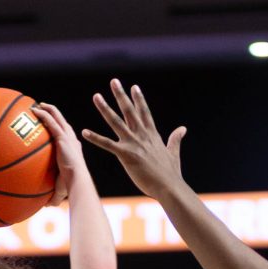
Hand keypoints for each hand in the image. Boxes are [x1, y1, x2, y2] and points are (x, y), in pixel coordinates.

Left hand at [32, 102, 86, 204]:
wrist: (77, 181)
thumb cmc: (71, 187)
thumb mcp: (60, 190)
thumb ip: (53, 195)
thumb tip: (46, 206)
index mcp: (73, 149)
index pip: (66, 135)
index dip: (60, 128)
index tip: (50, 125)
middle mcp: (72, 140)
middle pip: (62, 121)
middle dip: (53, 113)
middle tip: (42, 109)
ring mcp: (68, 136)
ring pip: (57, 117)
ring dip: (47, 109)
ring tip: (37, 105)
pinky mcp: (63, 136)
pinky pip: (51, 121)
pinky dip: (43, 114)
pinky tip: (34, 110)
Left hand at [82, 79, 186, 198]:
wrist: (169, 187)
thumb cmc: (170, 174)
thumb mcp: (173, 152)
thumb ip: (175, 139)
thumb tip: (183, 128)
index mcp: (152, 135)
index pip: (144, 113)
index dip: (139, 99)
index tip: (133, 87)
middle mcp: (142, 135)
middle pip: (129, 111)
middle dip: (121, 95)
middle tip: (113, 81)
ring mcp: (134, 144)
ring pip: (116, 122)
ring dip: (105, 108)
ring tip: (96, 96)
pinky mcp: (126, 155)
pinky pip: (107, 144)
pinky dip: (95, 138)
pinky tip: (84, 131)